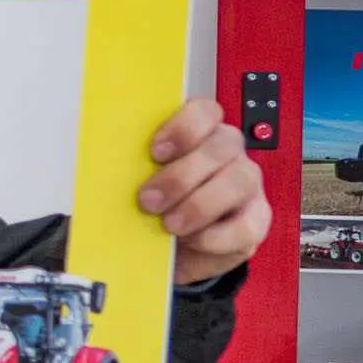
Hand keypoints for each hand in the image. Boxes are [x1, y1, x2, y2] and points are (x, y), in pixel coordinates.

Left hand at [140, 96, 271, 285]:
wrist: (167, 252)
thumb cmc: (151, 208)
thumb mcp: (136, 182)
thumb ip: (131, 167)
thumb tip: (106, 166)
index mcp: (198, 134)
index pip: (205, 111)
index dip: (183, 127)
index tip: (155, 151)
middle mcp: (227, 154)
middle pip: (222, 146)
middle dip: (182, 175)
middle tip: (149, 200)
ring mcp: (247, 186)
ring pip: (240, 180)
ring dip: (200, 204)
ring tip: (169, 224)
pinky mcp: (256, 221)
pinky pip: (248, 225)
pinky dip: (217, 235)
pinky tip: (191, 239)